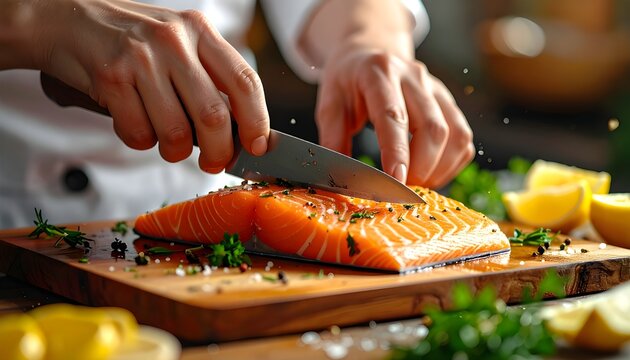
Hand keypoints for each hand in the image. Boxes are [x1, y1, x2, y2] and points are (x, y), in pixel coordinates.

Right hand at [26, 0, 269, 171]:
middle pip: (214, 115)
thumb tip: (239, 133)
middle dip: (219, 152)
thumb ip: (208, 79)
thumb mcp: (178, 44)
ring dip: (175, 152)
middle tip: (214, 163)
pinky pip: (138, 133)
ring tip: (168, 144)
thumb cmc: (132, 42)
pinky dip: (140, 141)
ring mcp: (141, 57)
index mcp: (200, 31)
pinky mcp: (111, 77)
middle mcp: (174, 40)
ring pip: (176, 131)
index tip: (258, 147)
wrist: (67, 22)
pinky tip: (135, 124)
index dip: (257, 120)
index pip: (245, 81)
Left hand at [315, 47, 473, 187]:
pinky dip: (450, 164)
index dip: (398, 152)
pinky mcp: (449, 102)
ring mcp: (437, 88)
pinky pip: (463, 139)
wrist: (370, 53)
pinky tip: (430, 173)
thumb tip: (341, 178)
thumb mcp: (329, 105)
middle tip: (401, 188)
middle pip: (433, 129)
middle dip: (421, 168)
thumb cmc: (348, 83)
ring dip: (439, 169)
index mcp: (379, 73)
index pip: (394, 116)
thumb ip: (333, 140)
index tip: (397, 181)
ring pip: (455, 135)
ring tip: (415, 183)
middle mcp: (414, 77)